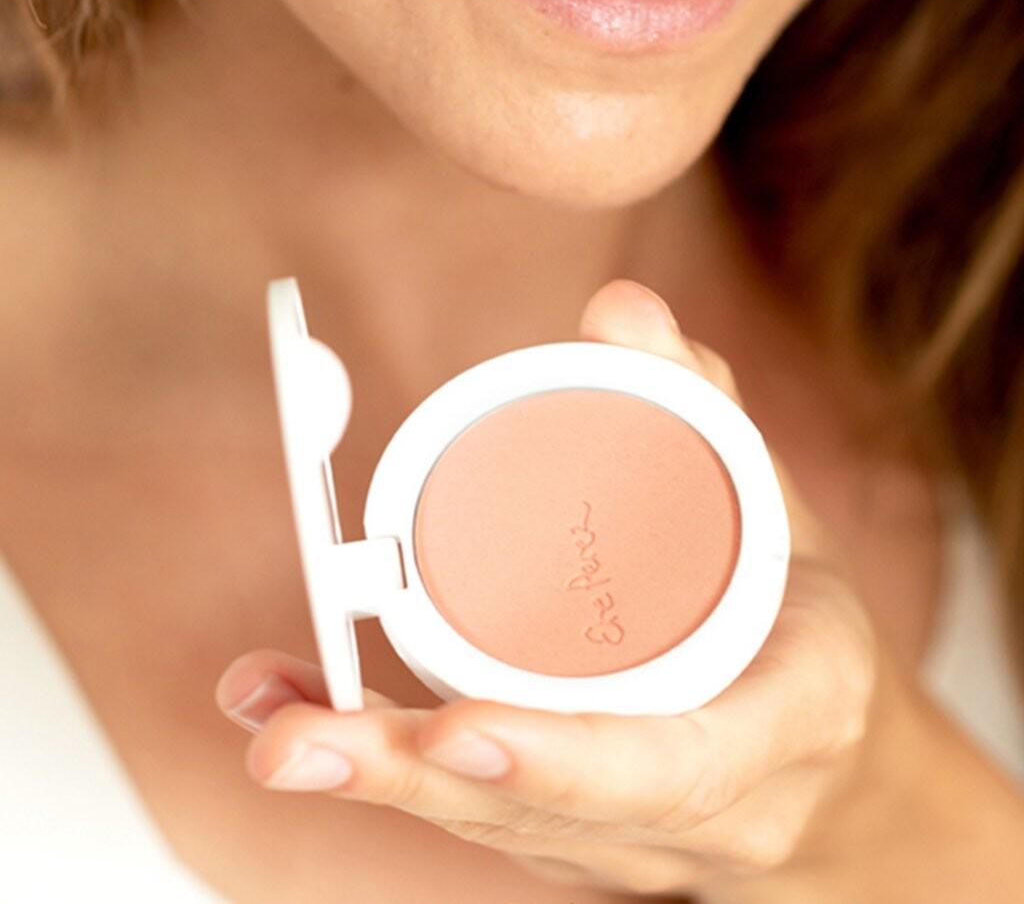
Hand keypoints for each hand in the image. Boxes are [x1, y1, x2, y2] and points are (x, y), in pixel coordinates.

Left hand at [216, 278, 888, 898]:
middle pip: (549, 815)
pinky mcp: (574, 843)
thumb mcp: (777, 503)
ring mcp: (636, 845)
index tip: (459, 725)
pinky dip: (381, 765)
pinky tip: (288, 711)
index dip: (565, 758)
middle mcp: (713, 813)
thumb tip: (616, 309)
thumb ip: (699, 400)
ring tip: (271, 715)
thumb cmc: (798, 613)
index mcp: (789, 720)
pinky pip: (475, 815)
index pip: (677, 765)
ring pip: (496, 827)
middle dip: (418, 777)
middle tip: (298, 736)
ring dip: (376, 775)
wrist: (831, 749)